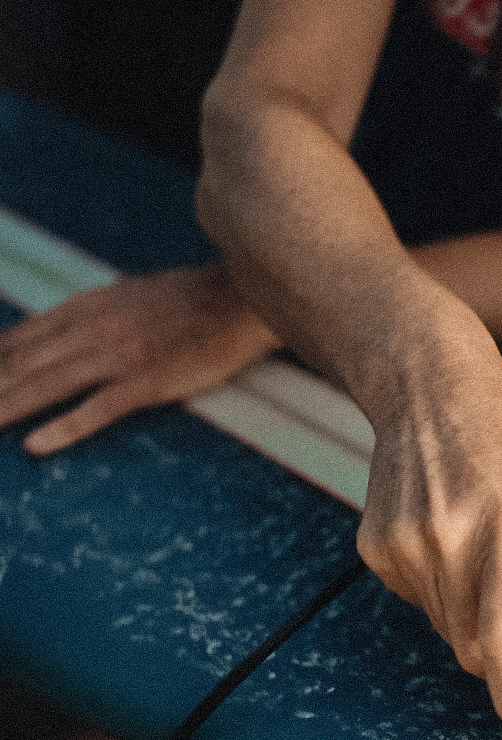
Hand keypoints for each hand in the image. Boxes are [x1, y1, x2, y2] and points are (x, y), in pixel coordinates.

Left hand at [0, 263, 281, 453]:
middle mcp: (93, 329)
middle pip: (21, 364)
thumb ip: (89, 315)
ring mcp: (119, 356)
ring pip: (47, 385)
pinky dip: (64, 427)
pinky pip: (98, 408)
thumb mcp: (128, 295)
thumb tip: (55, 331)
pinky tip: (36, 444)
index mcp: (86, 307)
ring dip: (5, 409)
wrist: (240, 297)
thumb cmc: (190, 301)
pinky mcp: (147, 381)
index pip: (18, 338)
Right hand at [355, 308, 501, 739]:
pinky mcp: (378, 551)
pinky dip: (447, 597)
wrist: (431, 388)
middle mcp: (451, 539)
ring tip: (492, 559)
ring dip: (480, 623)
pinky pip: (422, 607)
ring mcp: (405, 546)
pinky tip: (455, 544)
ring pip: (451, 634)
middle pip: (481, 652)